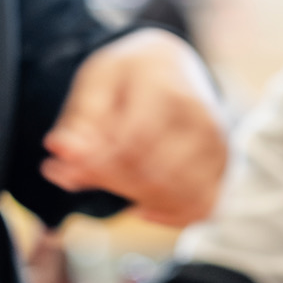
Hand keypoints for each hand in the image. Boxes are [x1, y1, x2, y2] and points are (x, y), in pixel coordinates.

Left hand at [41, 28, 227, 225]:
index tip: (68, 164)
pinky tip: (142, 207)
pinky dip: (171, 216)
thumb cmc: (129, 76)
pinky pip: (202, 208)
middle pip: (155, 172)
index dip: (98, 163)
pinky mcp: (223, 168)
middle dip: (110, 182)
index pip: (134, 142)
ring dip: (136, 199)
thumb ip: (79, 118)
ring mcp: (218, 145)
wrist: (174, 66)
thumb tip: (59, 150)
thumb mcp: (97, 81)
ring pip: (178, 195)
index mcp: (168, 86)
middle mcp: (202, 117)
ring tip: (111, 183)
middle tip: (79, 175)